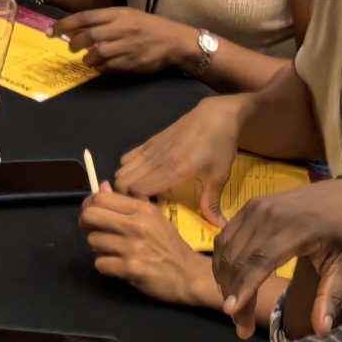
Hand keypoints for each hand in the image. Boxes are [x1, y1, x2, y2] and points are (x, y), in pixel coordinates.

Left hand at [58, 7, 198, 74]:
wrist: (176, 40)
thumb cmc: (148, 27)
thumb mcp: (127, 16)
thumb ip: (103, 22)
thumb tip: (74, 30)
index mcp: (118, 14)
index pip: (85, 17)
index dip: (64, 24)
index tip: (50, 32)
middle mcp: (121, 28)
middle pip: (88, 37)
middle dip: (74, 45)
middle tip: (71, 49)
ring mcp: (127, 46)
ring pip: (97, 54)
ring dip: (87, 59)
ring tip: (88, 59)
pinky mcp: (132, 62)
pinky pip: (109, 67)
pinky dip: (101, 68)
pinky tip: (102, 66)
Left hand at [78, 188, 216, 307]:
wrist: (189, 275)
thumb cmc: (169, 244)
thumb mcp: (153, 218)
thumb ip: (127, 203)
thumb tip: (101, 186)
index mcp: (142, 209)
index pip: (100, 198)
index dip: (89, 206)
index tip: (93, 215)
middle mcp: (137, 224)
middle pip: (90, 216)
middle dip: (86, 226)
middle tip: (96, 233)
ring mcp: (133, 247)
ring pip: (93, 241)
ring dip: (99, 249)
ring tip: (113, 252)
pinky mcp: (130, 268)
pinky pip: (100, 264)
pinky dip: (106, 267)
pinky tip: (118, 267)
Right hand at [113, 96, 241, 222]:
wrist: (215, 115)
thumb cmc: (220, 146)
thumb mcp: (219, 176)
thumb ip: (211, 201)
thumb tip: (220, 226)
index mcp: (172, 171)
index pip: (136, 190)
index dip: (137, 203)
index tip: (150, 211)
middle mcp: (155, 161)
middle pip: (122, 182)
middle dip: (126, 196)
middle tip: (143, 204)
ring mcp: (149, 149)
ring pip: (121, 170)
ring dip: (125, 183)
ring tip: (141, 192)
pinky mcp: (149, 142)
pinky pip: (127, 158)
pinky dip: (127, 170)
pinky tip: (143, 176)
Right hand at [214, 176, 341, 338]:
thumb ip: (332, 296)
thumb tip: (322, 329)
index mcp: (298, 227)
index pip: (261, 260)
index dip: (244, 287)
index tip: (231, 312)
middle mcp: (270, 214)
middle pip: (239, 259)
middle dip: (235, 295)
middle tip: (241, 326)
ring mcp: (257, 207)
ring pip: (227, 249)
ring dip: (225, 280)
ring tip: (237, 307)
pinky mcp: (250, 206)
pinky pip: (226, 237)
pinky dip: (224, 262)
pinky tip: (232, 281)